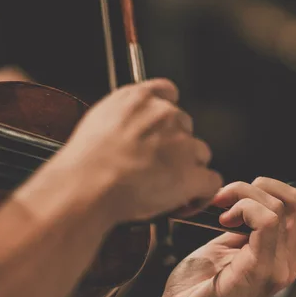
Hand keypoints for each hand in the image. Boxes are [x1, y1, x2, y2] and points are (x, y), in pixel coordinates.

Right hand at [58, 79, 221, 222]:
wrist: (88, 185)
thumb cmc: (84, 162)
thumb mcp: (97, 121)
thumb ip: (121, 117)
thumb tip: (126, 130)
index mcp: (139, 99)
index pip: (167, 94)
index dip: (167, 117)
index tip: (161, 132)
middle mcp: (164, 115)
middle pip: (185, 128)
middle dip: (175, 147)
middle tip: (156, 168)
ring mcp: (182, 144)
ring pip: (200, 154)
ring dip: (189, 170)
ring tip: (167, 189)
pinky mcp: (191, 174)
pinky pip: (211, 182)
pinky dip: (202, 194)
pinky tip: (186, 202)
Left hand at [151, 178, 295, 296]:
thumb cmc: (195, 290)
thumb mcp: (225, 250)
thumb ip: (245, 229)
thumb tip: (249, 200)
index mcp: (283, 260)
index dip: (289, 195)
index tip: (252, 198)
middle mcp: (288, 265)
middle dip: (262, 185)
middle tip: (229, 198)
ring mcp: (277, 269)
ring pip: (285, 206)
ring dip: (246, 194)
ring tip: (222, 209)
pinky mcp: (259, 271)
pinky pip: (268, 221)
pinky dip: (244, 207)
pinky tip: (224, 220)